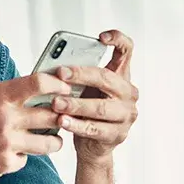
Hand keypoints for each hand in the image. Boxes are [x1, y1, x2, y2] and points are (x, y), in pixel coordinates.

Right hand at [0, 74, 71, 180]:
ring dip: (54, 139)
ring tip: (53, 136)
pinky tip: (15, 149)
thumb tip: (23, 87)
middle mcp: (7, 120)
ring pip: (49, 144)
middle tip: (64, 113)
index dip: (57, 83)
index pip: (39, 84)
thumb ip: (0, 86)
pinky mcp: (5, 164)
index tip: (64, 86)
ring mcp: (7, 144)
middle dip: (62, 113)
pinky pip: (26, 159)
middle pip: (52, 115)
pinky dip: (24, 155)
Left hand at [50, 29, 137, 165]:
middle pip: (107, 78)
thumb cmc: (86, 111)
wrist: (93, 146)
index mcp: (122, 76)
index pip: (127, 50)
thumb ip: (78, 77)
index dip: (117, 39)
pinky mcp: (118, 135)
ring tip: (56, 103)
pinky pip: (96, 129)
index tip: (100, 37)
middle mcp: (128, 93)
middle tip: (60, 74)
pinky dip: (77, 125)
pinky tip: (63, 121)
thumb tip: (54, 67)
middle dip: (82, 75)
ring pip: (101, 107)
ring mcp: (126, 115)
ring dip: (76, 104)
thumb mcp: (84, 89)